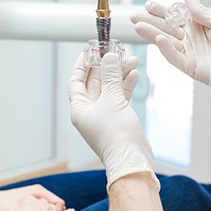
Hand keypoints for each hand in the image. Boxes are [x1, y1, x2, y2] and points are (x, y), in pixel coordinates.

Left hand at [68, 52, 157, 188]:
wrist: (133, 160)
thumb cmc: (116, 134)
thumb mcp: (112, 99)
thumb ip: (111, 76)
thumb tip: (109, 57)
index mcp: (79, 108)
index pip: (76, 80)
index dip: (83, 64)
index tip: (90, 50)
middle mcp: (89, 111)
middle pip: (95, 82)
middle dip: (106, 66)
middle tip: (115, 51)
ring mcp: (104, 115)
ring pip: (110, 88)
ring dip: (119, 74)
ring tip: (130, 59)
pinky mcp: (118, 118)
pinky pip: (119, 97)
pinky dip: (126, 85)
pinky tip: (134, 74)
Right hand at [130, 0, 210, 110]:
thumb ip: (200, 12)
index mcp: (196, 26)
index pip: (173, 16)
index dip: (161, 10)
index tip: (148, 4)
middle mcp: (189, 39)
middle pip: (164, 28)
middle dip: (149, 21)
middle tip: (133, 15)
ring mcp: (189, 53)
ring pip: (166, 42)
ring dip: (152, 34)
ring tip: (138, 25)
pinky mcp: (191, 67)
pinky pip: (175, 57)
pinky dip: (167, 49)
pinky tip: (160, 39)